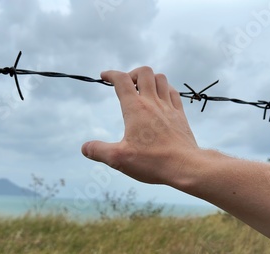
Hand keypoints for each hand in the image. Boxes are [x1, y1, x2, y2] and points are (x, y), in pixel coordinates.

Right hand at [81, 66, 199, 184]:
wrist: (185, 166)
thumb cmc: (152, 161)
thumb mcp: (119, 159)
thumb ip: (98, 151)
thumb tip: (84, 148)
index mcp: (135, 109)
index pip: (121, 80)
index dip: (110, 74)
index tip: (104, 76)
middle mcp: (153, 103)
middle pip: (144, 72)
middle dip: (132, 74)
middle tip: (126, 86)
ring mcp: (169, 107)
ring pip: (161, 79)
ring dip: (150, 79)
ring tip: (143, 91)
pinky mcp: (180, 116)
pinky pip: (173, 93)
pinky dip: (165, 89)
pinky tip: (161, 99)